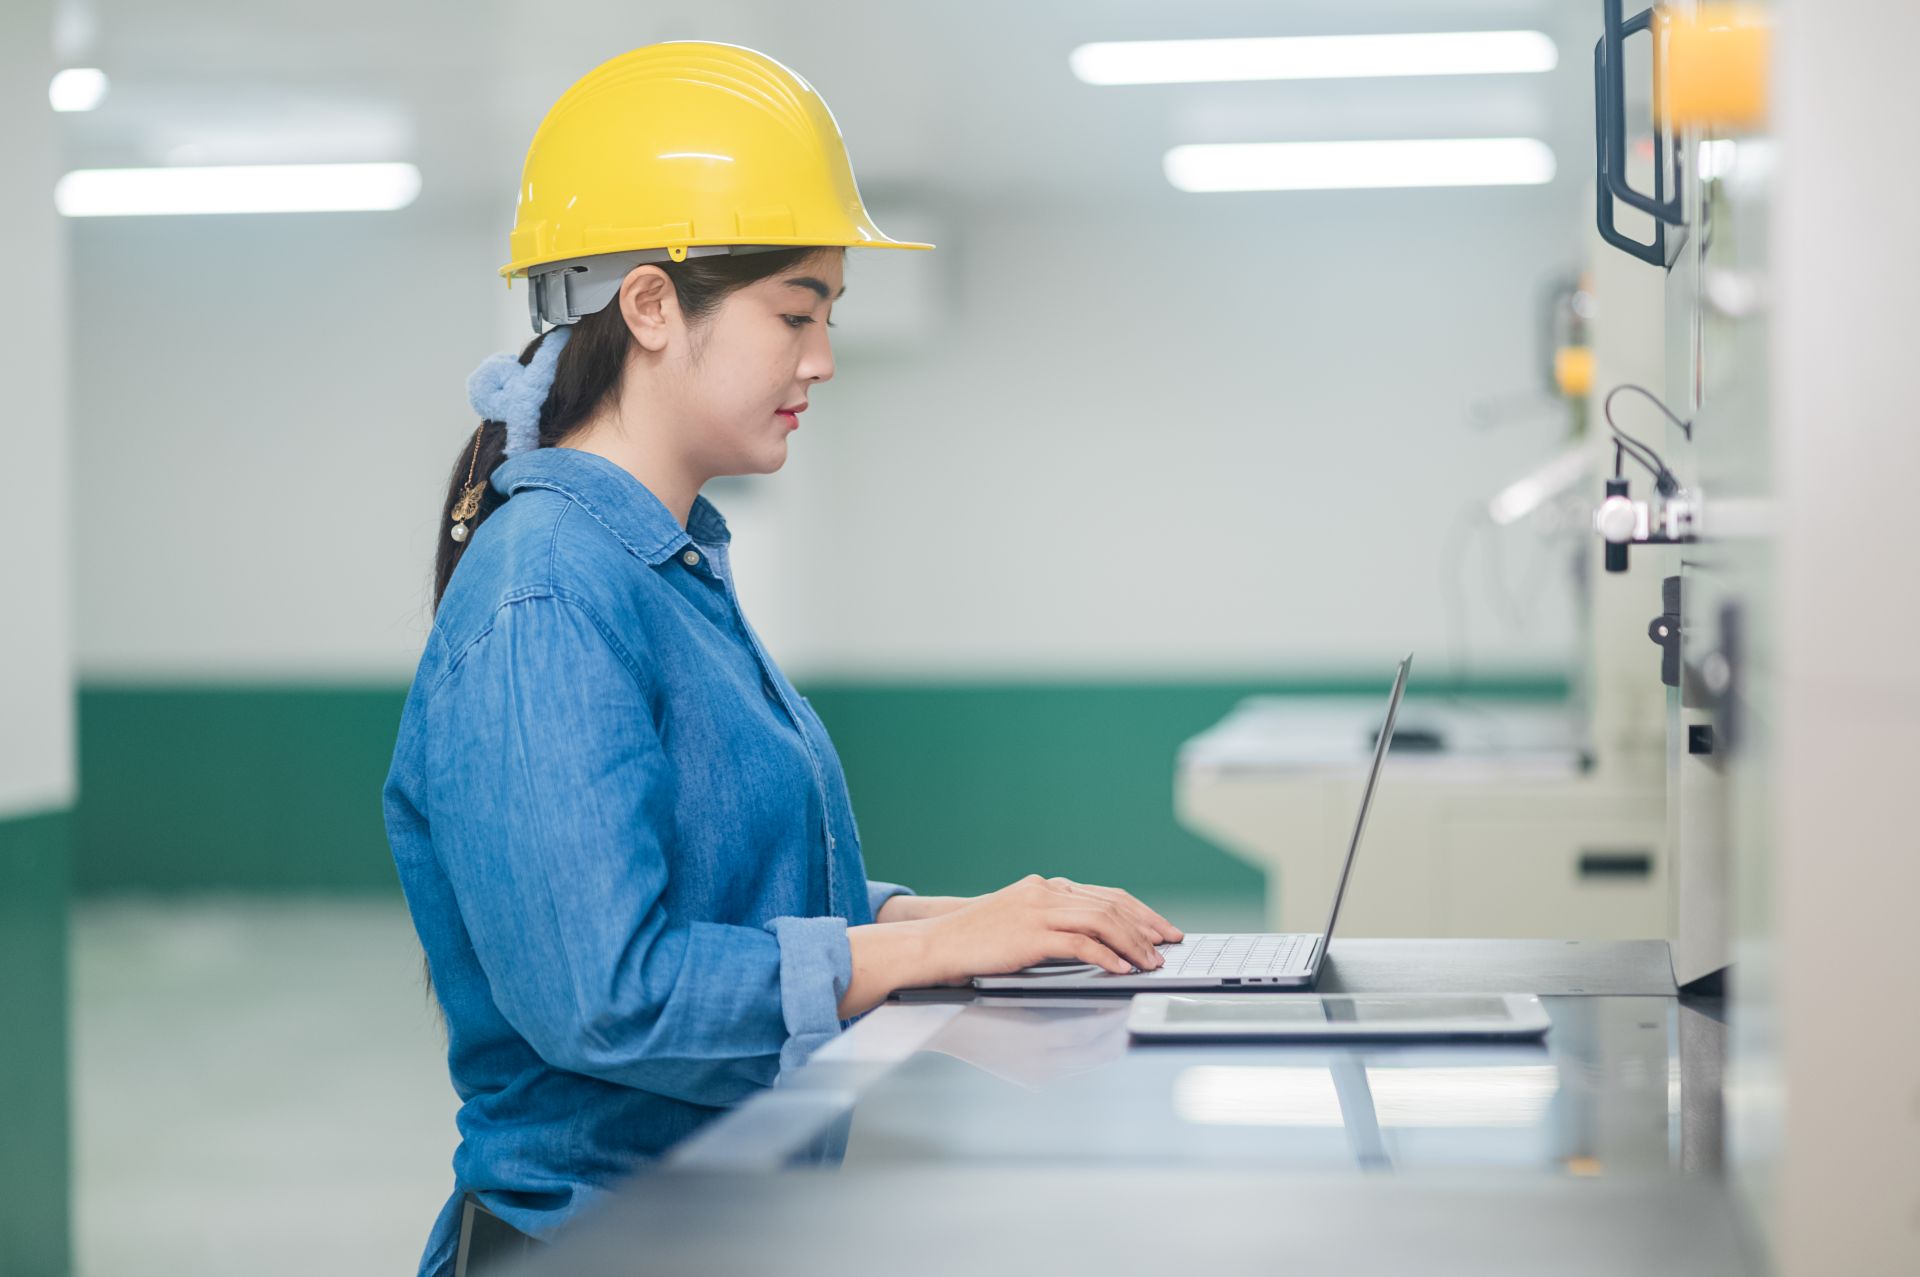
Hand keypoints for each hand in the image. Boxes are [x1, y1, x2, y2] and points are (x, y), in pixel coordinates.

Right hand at [921, 874, 1182, 980]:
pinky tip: (1122, 969)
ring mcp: (1039, 910)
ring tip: (1151, 962)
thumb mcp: (1019, 921)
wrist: (939, 943)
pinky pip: (1080, 943)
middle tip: (1168, 945)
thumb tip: (1097, 942)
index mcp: (1046, 887)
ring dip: (1133, 944)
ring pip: (1102, 921)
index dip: (1140, 912)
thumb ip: (1054, 922)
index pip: (1106, 895)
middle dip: (1146, 927)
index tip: (1162, 929)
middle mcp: (1046, 892)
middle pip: (1111, 905)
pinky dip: (1107, 956)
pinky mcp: (1031, 934)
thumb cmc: (977, 940)